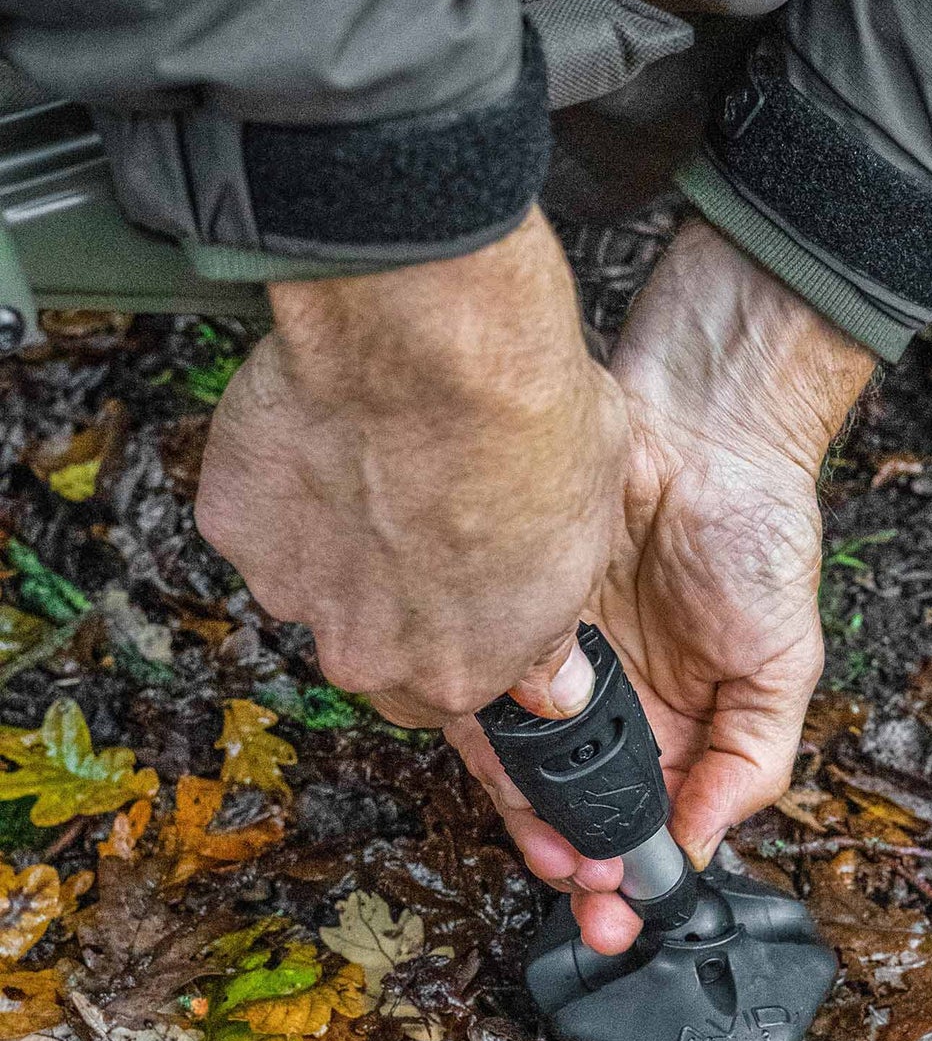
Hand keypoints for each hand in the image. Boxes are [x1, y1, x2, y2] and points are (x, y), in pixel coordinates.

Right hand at [196, 207, 629, 726]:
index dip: (459, 639)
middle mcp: (370, 657)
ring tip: (379, 467)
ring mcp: (295, 594)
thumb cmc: (532, 429)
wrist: (440, 347)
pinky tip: (328, 435)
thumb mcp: (587, 542)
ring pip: (312, 585)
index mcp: (464, 673)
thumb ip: (551, 625)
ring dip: (337, 544)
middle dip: (395, 603)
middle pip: (373, 653)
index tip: (468, 595)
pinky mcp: (235, 527)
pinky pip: (259, 519)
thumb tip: (557, 684)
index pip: (450, 694)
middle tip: (422, 524)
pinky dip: (285, 488)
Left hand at [448, 220, 876, 950]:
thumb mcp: (783, 666)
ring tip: (553, 854)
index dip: (633, 876)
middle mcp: (611, 711)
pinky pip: (484, 693)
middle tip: (584, 896)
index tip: (624, 911)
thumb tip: (703, 842)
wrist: (703, 429)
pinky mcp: (510, 624)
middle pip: (575, 811)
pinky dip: (492, 739)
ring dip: (531, 822)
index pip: (646, 823)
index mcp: (679, 732)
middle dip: (575, 867)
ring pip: (523, 768)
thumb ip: (751, 759)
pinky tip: (514, 770)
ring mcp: (556, 670)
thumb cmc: (757, 539)